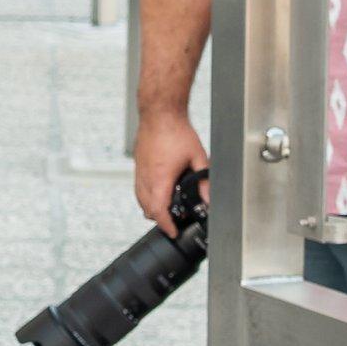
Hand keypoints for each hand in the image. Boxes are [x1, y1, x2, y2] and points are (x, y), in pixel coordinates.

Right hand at [134, 111, 207, 236]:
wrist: (159, 113)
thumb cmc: (175, 131)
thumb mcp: (197, 158)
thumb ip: (204, 181)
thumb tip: (209, 198)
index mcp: (160, 177)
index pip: (159, 210)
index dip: (166, 225)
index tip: (173, 231)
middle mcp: (146, 177)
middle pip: (147, 209)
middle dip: (159, 219)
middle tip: (173, 222)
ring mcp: (140, 171)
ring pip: (140, 200)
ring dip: (151, 208)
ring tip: (166, 210)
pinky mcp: (138, 166)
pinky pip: (138, 189)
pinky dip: (146, 197)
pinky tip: (157, 193)